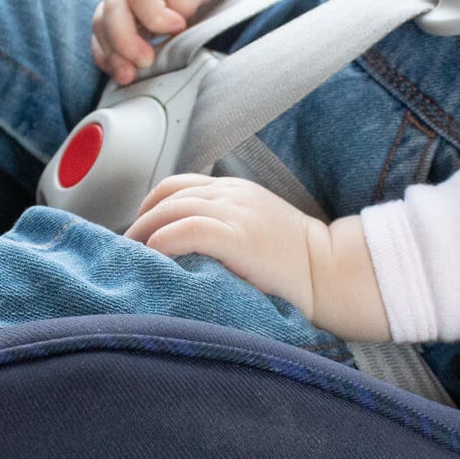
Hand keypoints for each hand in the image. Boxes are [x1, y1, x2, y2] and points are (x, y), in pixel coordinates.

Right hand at [91, 0, 242, 84]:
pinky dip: (108, 58)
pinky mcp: (119, 21)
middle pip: (112, 9)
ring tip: (128, 76)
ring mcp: (119, 1)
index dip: (155, 14)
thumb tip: (170, 25)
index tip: (179, 27)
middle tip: (146, 62)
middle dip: (125, 40)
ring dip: (113, 54)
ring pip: (101, 26)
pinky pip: (102, 40)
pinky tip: (121, 73)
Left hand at [125, 175, 389, 340]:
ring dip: (143, 233)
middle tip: (126, 251)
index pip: (177, 186)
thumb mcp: (260, 231)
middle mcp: (232, 195)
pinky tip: (152, 257)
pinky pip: (186, 229)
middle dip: (139, 222)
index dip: (149, 208)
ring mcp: (235, 213)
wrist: (333, 272)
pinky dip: (162, 240)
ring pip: (171, 209)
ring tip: (132, 258)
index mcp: (236, 192)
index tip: (139, 235)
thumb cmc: (299, 265)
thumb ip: (229, 228)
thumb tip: (186, 251)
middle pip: (167, 195)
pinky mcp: (237, 237)